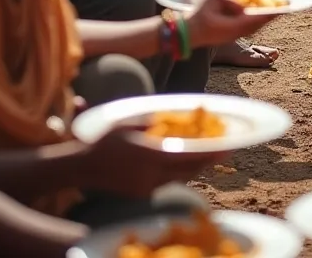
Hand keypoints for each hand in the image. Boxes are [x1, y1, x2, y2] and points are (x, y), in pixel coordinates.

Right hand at [85, 129, 215, 195]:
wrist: (84, 167)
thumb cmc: (105, 140)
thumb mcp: (128, 124)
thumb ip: (151, 122)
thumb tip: (171, 118)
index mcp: (150, 155)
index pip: (187, 155)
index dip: (209, 152)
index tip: (227, 146)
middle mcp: (152, 174)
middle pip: (189, 169)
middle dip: (208, 160)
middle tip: (225, 149)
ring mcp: (148, 187)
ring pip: (180, 177)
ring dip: (195, 166)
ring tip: (209, 153)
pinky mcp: (144, 193)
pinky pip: (169, 182)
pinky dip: (180, 171)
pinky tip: (185, 161)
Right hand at [186, 0, 275, 49]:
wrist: (187, 33)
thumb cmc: (197, 15)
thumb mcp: (212, 0)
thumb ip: (229, 0)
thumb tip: (242, 5)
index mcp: (234, 26)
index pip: (257, 18)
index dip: (271, 13)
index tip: (283, 8)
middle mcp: (236, 34)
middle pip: (259, 24)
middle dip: (272, 15)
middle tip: (285, 7)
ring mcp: (233, 36)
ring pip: (255, 28)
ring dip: (265, 19)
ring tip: (277, 10)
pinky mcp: (230, 36)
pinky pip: (248, 28)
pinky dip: (257, 21)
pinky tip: (260, 15)